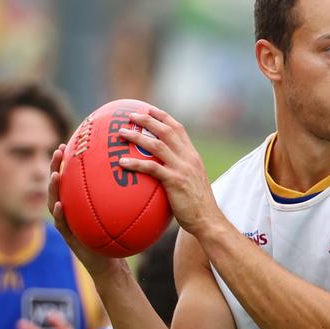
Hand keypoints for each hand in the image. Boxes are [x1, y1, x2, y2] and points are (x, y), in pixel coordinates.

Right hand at [48, 145, 126, 277]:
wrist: (112, 262)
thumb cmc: (120, 235)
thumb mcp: (126, 212)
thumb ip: (130, 194)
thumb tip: (150, 170)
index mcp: (85, 199)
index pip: (79, 175)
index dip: (77, 158)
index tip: (79, 139)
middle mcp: (73, 208)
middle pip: (63, 183)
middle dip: (58, 166)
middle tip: (60, 150)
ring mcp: (69, 222)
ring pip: (56, 201)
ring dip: (53, 188)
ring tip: (55, 175)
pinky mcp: (70, 237)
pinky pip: (62, 224)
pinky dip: (60, 214)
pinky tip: (60, 205)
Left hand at [116, 107, 221, 236]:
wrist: (208, 219)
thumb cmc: (197, 205)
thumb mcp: (192, 182)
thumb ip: (180, 171)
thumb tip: (161, 170)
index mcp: (192, 156)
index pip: (179, 129)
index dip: (164, 117)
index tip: (150, 109)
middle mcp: (188, 158)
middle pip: (167, 131)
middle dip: (148, 119)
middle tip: (131, 115)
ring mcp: (182, 168)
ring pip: (157, 145)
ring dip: (138, 136)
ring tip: (121, 133)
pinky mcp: (175, 181)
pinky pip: (152, 168)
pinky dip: (136, 163)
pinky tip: (122, 162)